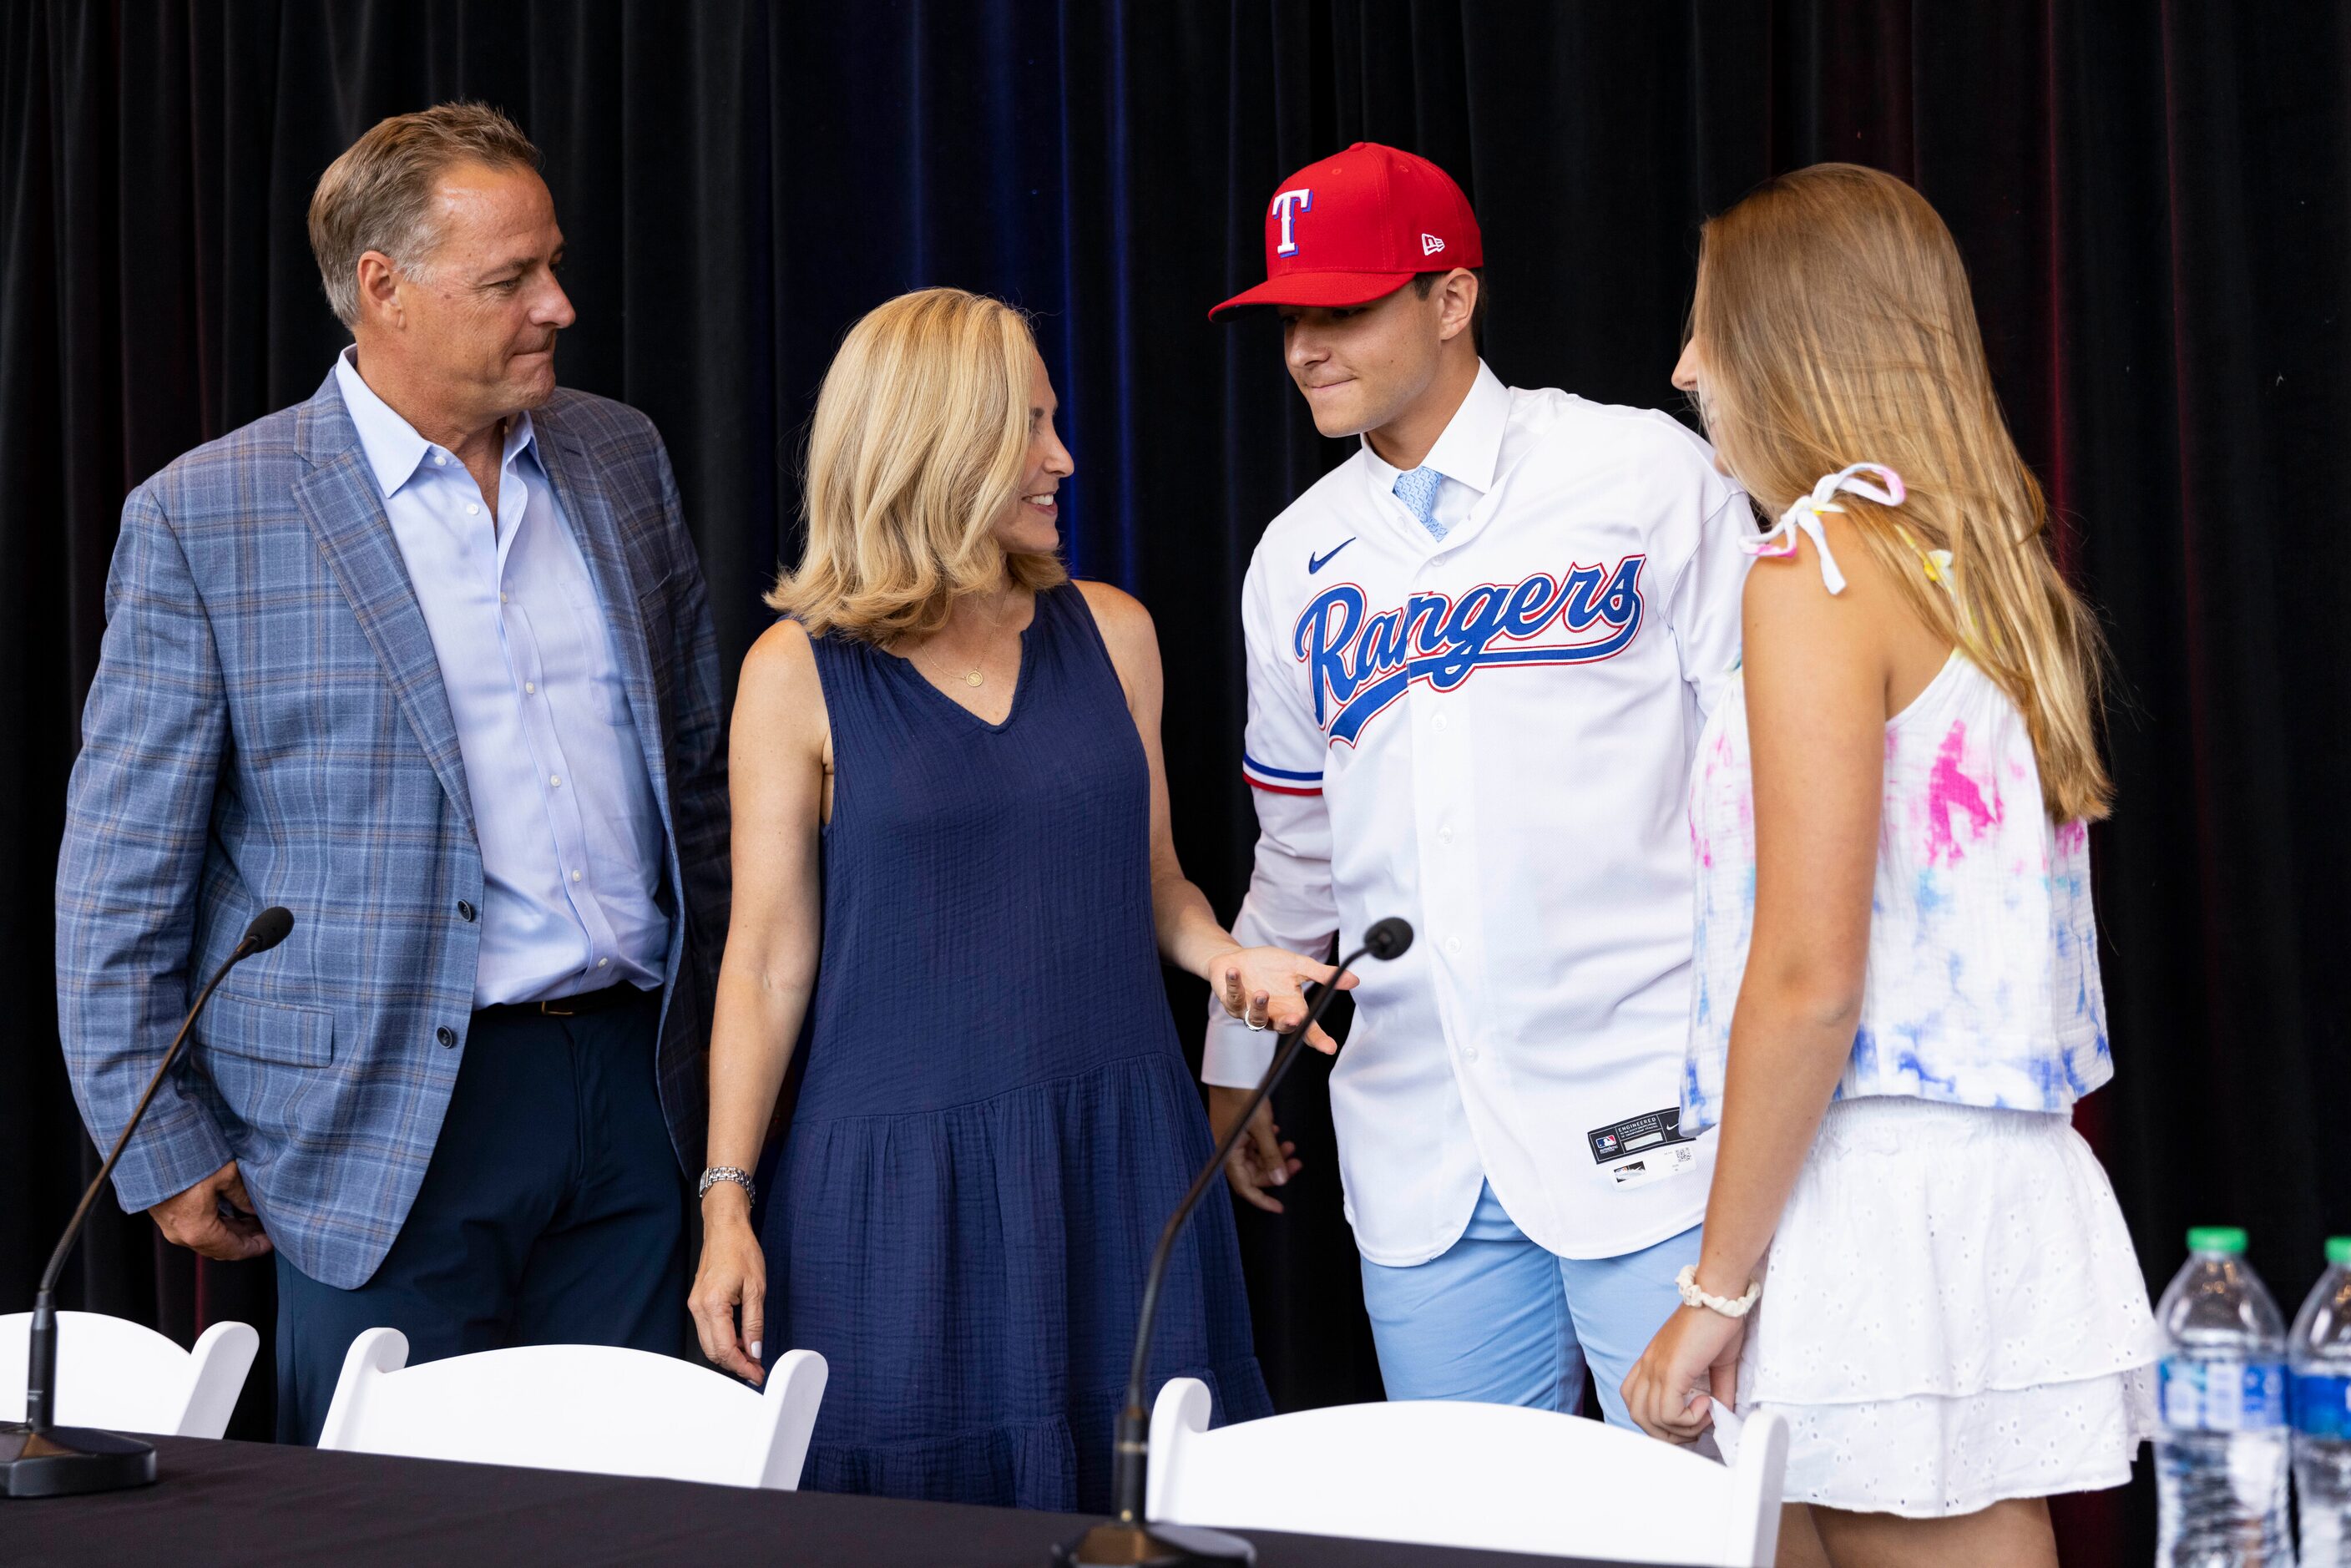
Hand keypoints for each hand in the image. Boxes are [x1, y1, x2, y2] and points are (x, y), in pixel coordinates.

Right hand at [147, 1160, 271, 1260]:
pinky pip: (198, 1229)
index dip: (255, 1247)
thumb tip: (255, 1208)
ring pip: (210, 1239)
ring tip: (255, 1220)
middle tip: (267, 1229)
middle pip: (221, 1248)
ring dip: (233, 1232)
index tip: (272, 1241)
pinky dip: (219, 1225)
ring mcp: (172, 1227)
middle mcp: (182, 1235)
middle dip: (247, 1239)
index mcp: (198, 1231)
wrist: (148, 1147)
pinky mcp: (167, 1216)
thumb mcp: (225, 1175)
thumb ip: (243, 1196)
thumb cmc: (185, 1160)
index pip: (233, 1250)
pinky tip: (234, 1214)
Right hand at [688, 1187, 767, 1383]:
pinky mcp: (697, 1302)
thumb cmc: (741, 1250)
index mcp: (713, 1305)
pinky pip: (708, 1330)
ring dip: (728, 1353)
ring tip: (751, 1355)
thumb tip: (754, 1350)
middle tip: (756, 1369)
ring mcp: (695, 1305)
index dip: (742, 1366)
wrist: (725, 1228)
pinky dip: (723, 1339)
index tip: (757, 1374)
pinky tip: (739, 1338)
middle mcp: (698, 1308)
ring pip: (708, 1343)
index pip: (725, 1349)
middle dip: (734, 1364)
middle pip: (713, 1351)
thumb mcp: (756, 1288)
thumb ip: (754, 1323)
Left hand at [1206, 946, 1355, 1053]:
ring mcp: (1250, 1011)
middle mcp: (1273, 1015)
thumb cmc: (1269, 966)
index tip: (1329, 1047)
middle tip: (1296, 1018)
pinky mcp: (1232, 1002)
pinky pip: (1233, 997)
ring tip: (1262, 993)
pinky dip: (1234, 984)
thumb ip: (1322, 975)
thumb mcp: (1298, 966)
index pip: (1308, 1029)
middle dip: (1288, 1024)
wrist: (1238, 959)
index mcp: (1291, 1008)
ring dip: (1259, 1006)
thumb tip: (1353, 980)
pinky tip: (1235, 972)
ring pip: (1256, 1017)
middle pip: (1283, 1028)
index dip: (1318, 1039)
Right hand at [1207, 1085, 1300, 1212]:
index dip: (1262, 1199)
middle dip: (1275, 1171)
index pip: (1244, 1187)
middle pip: (1253, 1173)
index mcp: (1228, 1154)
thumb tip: (1280, 1180)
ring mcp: (1233, 1139)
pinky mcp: (1238, 1129)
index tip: (1278, 1207)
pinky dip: (1268, 1143)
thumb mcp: (1263, 1128)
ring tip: (1291, 1146)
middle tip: (1296, 1163)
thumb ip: (1272, 1155)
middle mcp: (1228, 1150)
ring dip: (1274, 1155)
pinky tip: (1277, 1132)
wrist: (1232, 1071)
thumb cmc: (1243, 1098)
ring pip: (1256, 1158)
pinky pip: (1254, 1145)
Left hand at [1621, 1302, 1745, 1445]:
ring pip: (1650, 1419)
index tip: (1688, 1421)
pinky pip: (1667, 1413)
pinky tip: (1707, 1403)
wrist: (1720, 1298)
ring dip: (1683, 1428)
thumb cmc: (1719, 1323)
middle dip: (1669, 1433)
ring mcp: (1655, 1368)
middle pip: (1638, 1416)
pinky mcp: (1669, 1371)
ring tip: (1706, 1413)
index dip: (1658, 1419)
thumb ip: (1718, 1391)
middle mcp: (1648, 1366)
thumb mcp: (1717, 1364)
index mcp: (1652, 1362)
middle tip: (1697, 1427)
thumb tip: (1721, 1415)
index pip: (1634, 1400)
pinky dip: (1689, 1419)